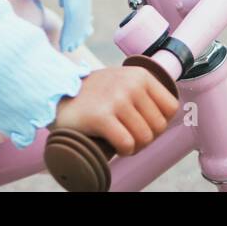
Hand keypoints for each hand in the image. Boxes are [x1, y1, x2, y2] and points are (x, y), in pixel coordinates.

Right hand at [52, 66, 178, 156]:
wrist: (56, 94)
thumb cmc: (93, 94)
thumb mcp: (122, 81)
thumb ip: (144, 93)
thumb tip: (167, 118)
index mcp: (140, 75)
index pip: (171, 107)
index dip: (160, 121)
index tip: (143, 124)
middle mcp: (131, 84)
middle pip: (159, 126)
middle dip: (146, 137)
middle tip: (129, 135)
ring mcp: (116, 99)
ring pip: (145, 137)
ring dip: (134, 146)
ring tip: (120, 138)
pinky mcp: (102, 117)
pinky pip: (127, 144)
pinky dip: (123, 150)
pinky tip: (112, 143)